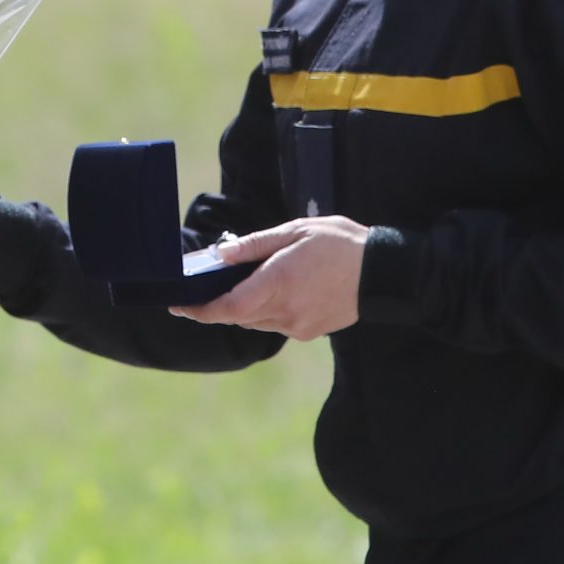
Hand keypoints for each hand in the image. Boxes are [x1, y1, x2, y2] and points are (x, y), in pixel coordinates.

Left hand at [170, 215, 368, 340]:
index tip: (179, 306)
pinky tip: (278, 288)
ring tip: (249, 280)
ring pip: (255, 321)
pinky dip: (266, 309)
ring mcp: (298, 326)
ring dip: (244, 305)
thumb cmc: (339, 243)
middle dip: (218, 303)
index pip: (227, 308)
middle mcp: (286, 311)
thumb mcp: (294, 231)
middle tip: (207, 285)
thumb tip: (218, 255)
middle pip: (236, 316)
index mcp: (278, 283)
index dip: (199, 311)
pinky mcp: (309, 332)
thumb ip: (253, 246)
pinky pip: (275, 324)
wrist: (384, 271)